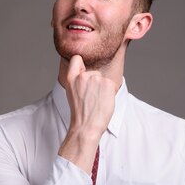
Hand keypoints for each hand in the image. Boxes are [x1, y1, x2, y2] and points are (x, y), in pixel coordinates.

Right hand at [58, 55, 115, 172]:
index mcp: (71, 78)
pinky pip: (113, 84)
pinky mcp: (108, 83)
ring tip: (97, 101)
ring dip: (104, 88)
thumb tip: (89, 73)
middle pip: (94, 72)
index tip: (82, 70)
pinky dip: (111, 92)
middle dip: (95, 82)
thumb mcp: (73, 93)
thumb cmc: (81, 113)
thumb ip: (79, 81)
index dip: (81, 63)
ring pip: (103, 79)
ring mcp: (95, 78)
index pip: (76, 58)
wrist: (87, 126)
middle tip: (91, 98)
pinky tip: (104, 101)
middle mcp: (82, 76)